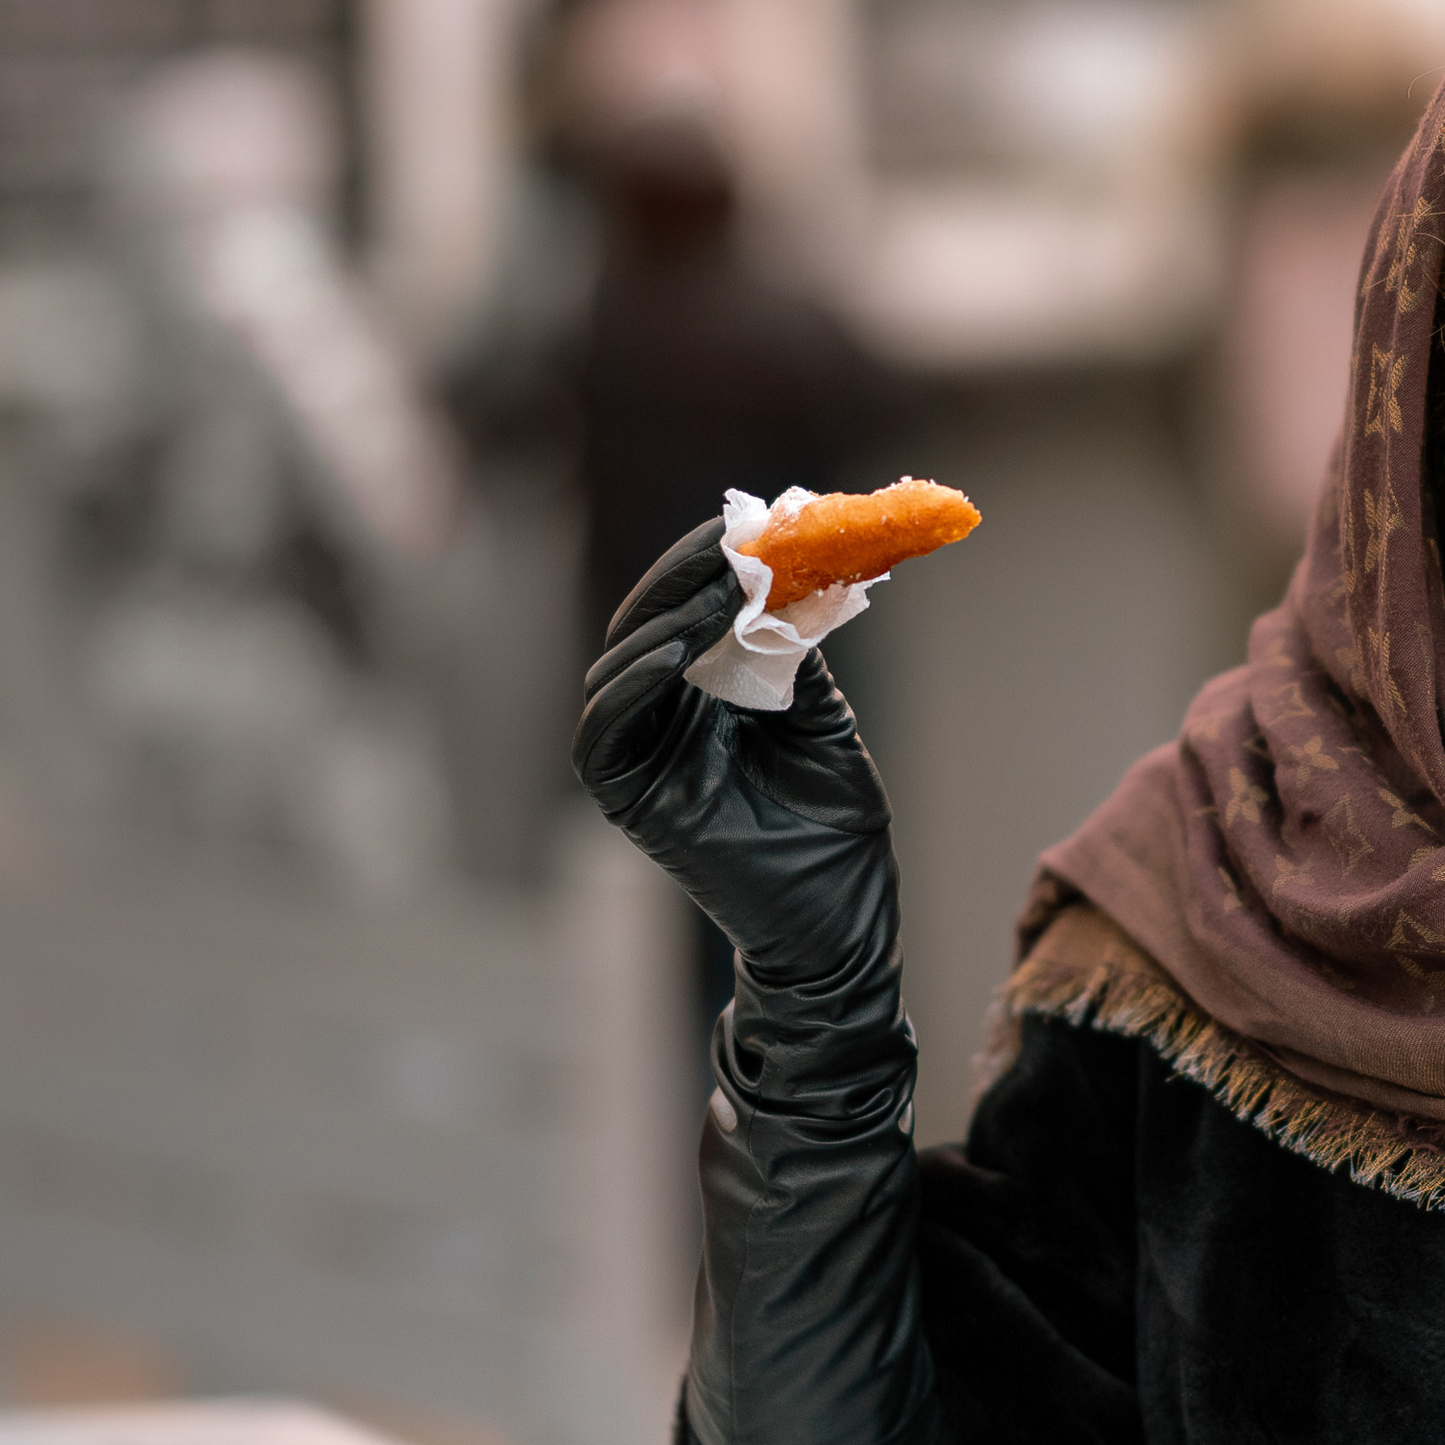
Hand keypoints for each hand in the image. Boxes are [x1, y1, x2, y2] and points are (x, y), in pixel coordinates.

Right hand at [574, 519, 892, 984]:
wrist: (840, 925)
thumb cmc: (835, 832)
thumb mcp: (822, 720)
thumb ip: (796, 649)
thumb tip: (792, 564)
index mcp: (704, 696)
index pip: (684, 610)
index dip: (708, 562)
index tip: (751, 518)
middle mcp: (661, 719)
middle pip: (645, 625)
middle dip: (684, 575)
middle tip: (733, 537)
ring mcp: (640, 757)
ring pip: (619, 667)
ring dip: (666, 618)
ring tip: (719, 586)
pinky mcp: (629, 798)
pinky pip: (604, 731)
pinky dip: (633, 684)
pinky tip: (675, 651)